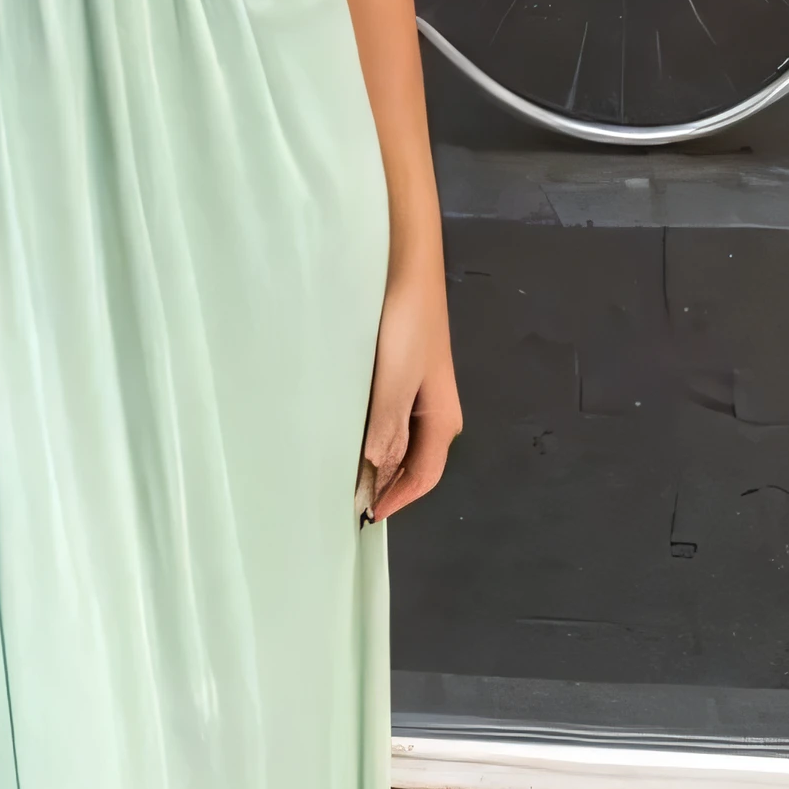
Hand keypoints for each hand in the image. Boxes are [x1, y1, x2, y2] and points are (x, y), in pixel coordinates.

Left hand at [361, 260, 460, 522]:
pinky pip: (390, 421)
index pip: (424, 476)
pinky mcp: (402, 376)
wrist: (407, 270)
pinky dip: (373, 437)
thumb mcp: (396, 381)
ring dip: (378, 463)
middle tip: (349, 503)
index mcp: (443, 420)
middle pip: (414, 463)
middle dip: (387, 486)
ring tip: (345, 477)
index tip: (366, 517)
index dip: (397, 499)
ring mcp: (419, 394)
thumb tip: (375, 471)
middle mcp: (435, 413)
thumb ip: (388, 428)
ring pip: (400, 443)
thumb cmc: (407, 325)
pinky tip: (349, 437)